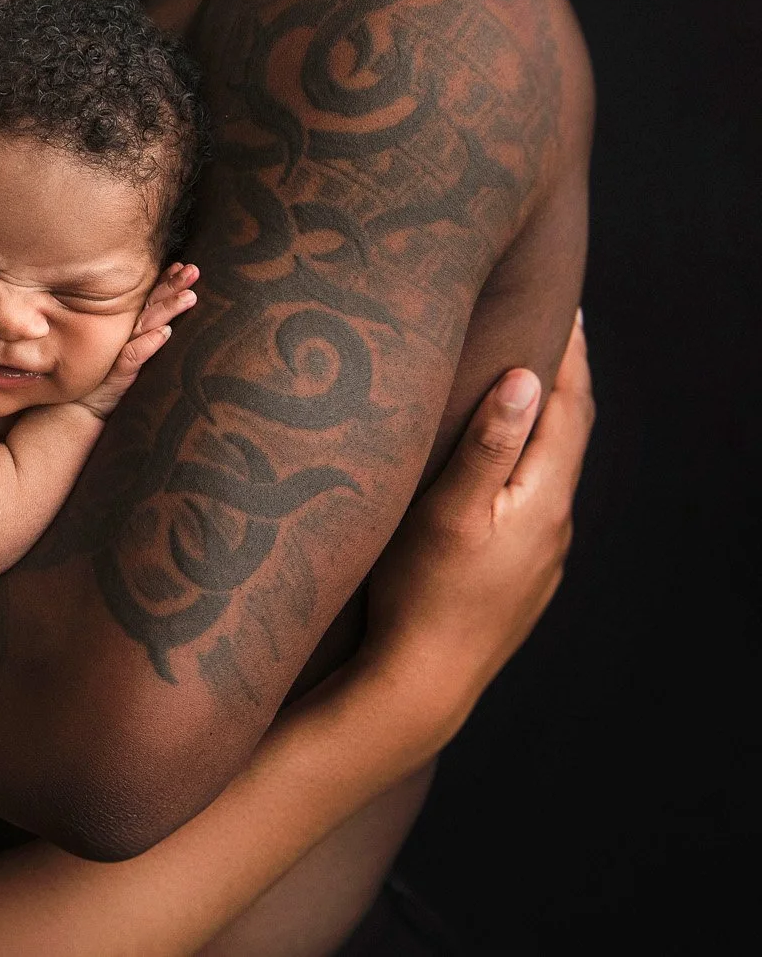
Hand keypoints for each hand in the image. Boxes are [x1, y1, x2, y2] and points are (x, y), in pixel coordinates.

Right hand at [76, 263, 199, 419]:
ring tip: (189, 297)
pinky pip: (134, 355)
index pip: (148, 299)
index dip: (165, 282)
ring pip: (147, 324)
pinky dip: (150, 343)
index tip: (182, 266)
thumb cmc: (105, 378)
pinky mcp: (118, 372)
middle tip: (193, 270)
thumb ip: (139, 334)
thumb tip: (166, 322)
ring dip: (168, 309)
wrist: (81, 409)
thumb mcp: (124, 352)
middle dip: (172, 286)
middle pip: (151, 305)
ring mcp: (120, 351)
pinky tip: (165, 333)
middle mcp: (123, 334)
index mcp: (127, 328)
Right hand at [361, 313, 593, 749]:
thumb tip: (528, 378)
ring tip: (516, 389)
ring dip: (540, 428)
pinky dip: (522, 469)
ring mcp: (541, 558)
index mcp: (543, 499)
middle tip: (547, 330)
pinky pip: (530, 508)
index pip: (569, 409)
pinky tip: (493, 472)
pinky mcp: (520, 581)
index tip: (567, 305)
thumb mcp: (448, 510)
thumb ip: (488, 444)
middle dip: (559, 382)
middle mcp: (555, 526)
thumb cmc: (422, 593)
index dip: (569, 354)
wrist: (423, 685)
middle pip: (567, 438)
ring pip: (547, 475)